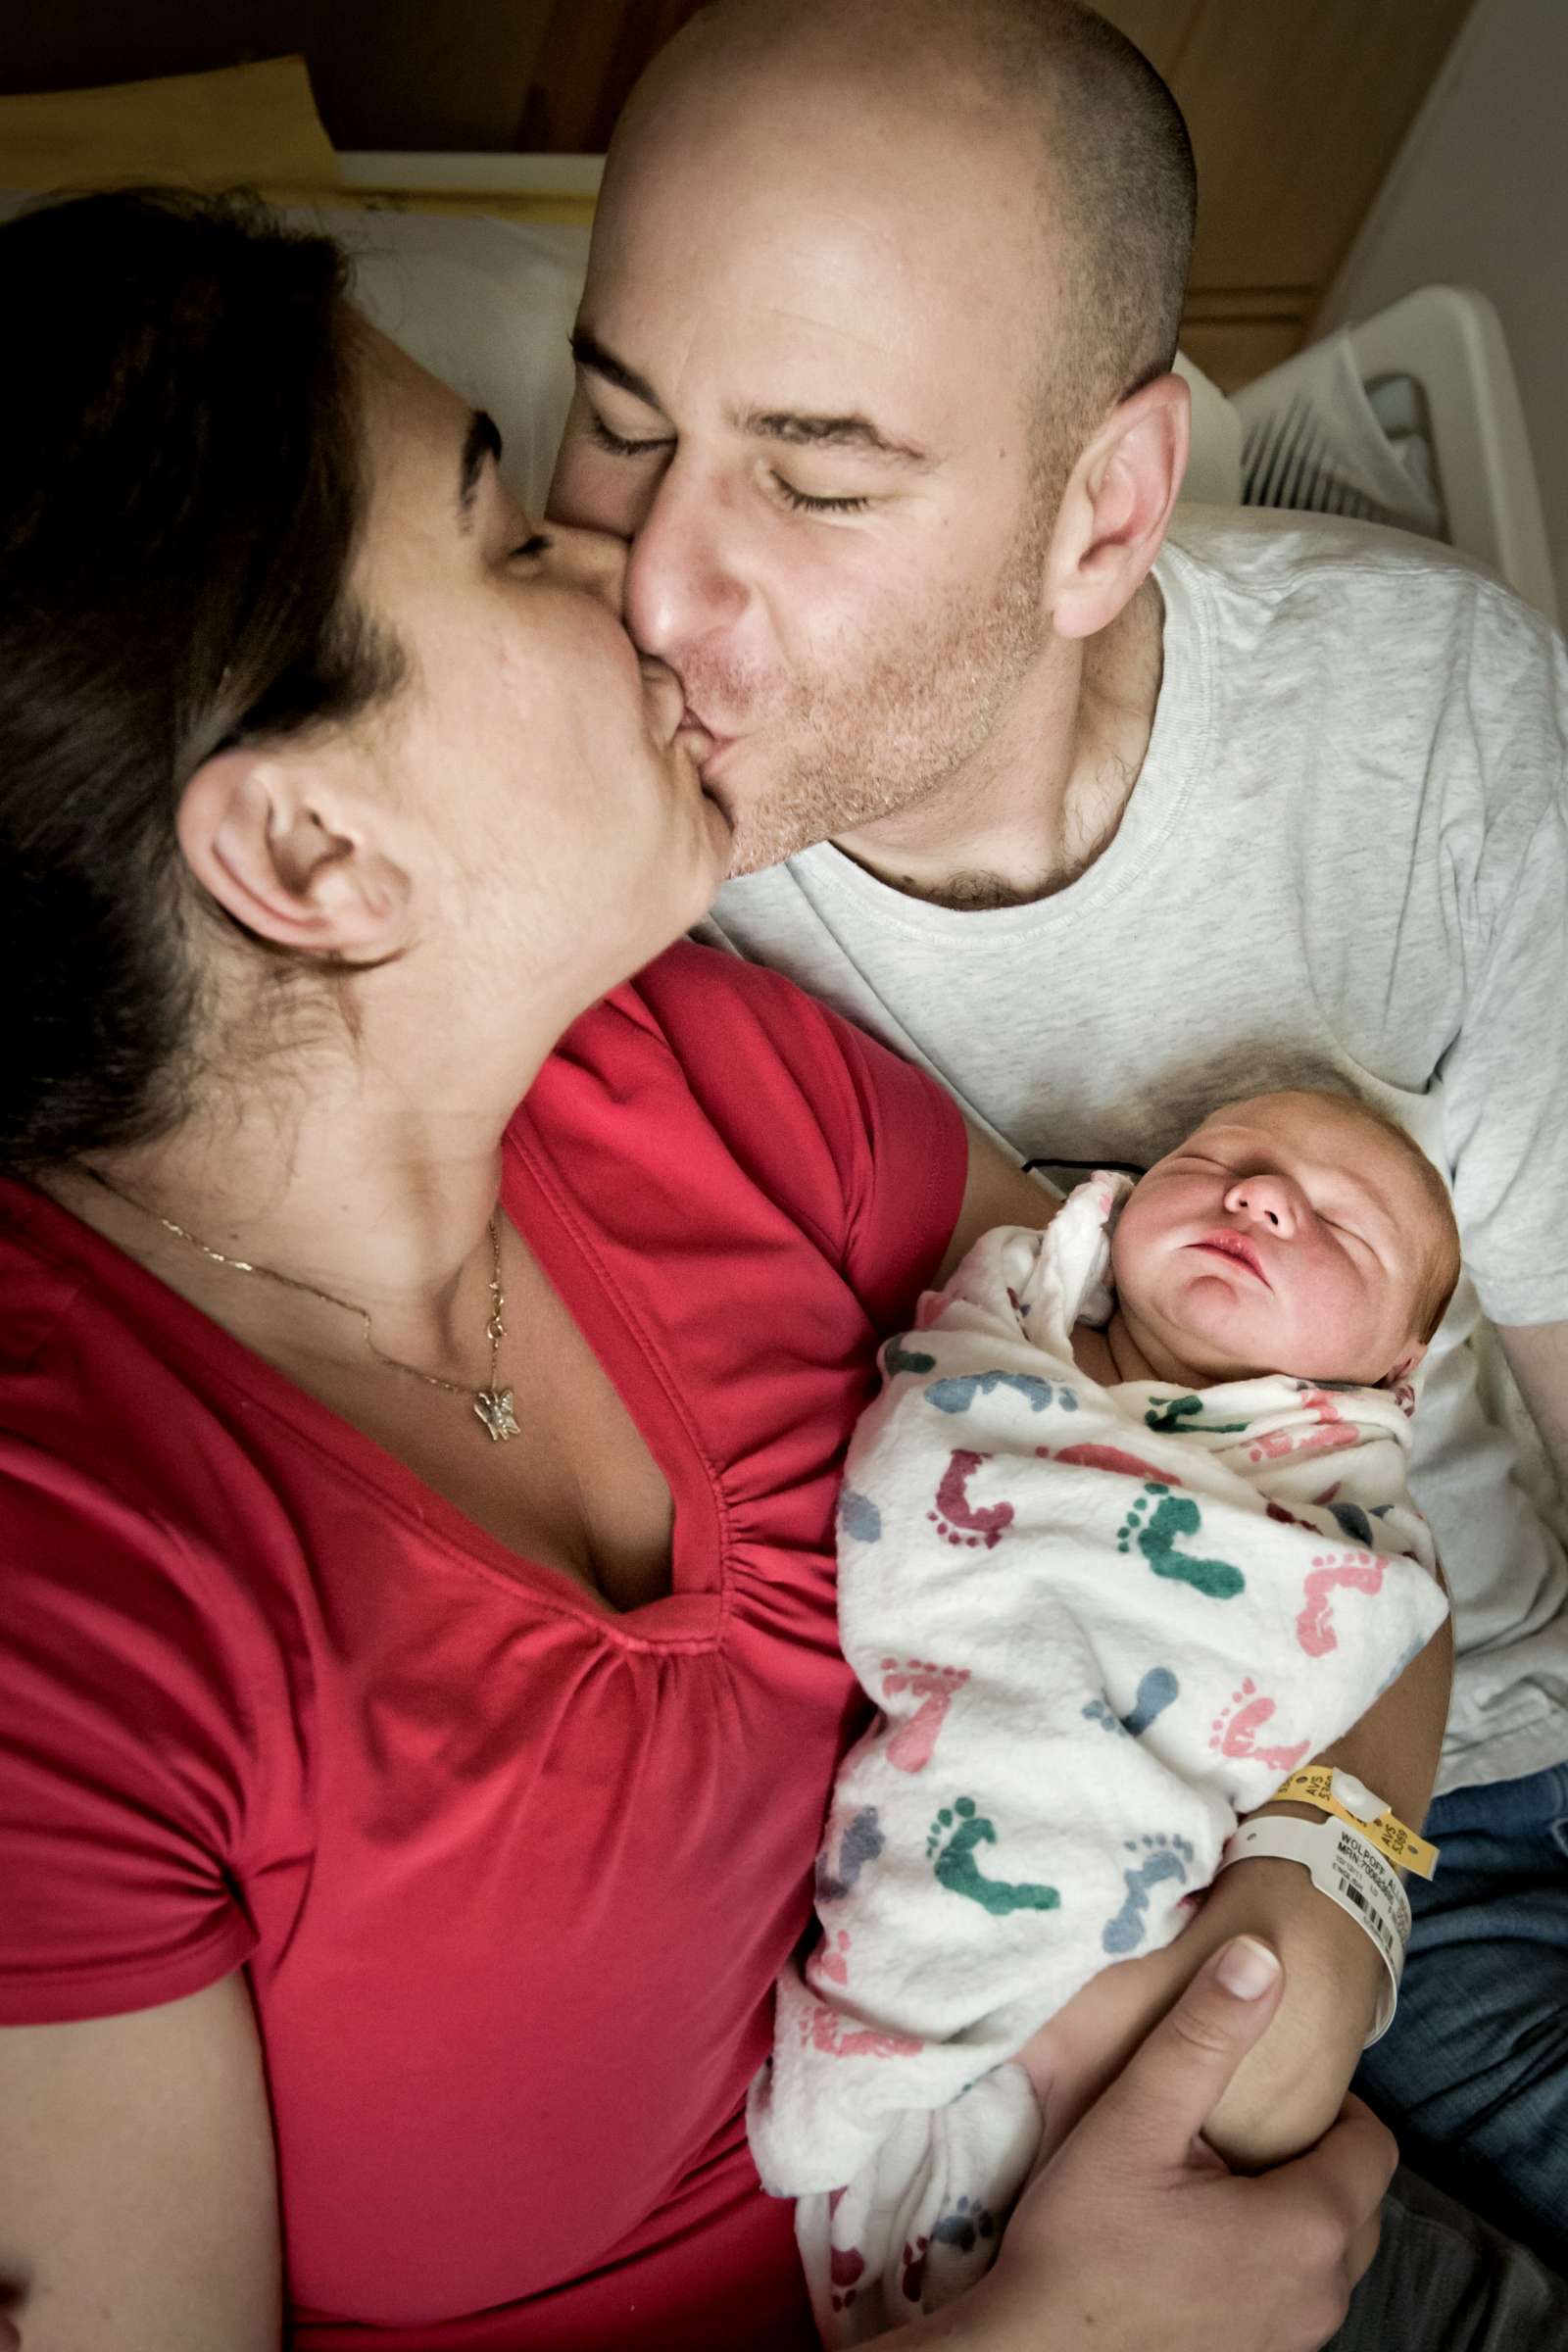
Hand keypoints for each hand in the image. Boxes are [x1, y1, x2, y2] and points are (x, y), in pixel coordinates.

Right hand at [970, 1938, 1395, 2351]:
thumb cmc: (1081, 2245)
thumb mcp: (1135, 2122)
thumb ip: (1203, 2037)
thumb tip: (1262, 1956)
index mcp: (1309, 2227)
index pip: (1375, 2146)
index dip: (1333, 2104)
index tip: (1268, 2085)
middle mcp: (1323, 2295)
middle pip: (1358, 2202)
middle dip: (1314, 2157)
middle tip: (1239, 2127)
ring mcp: (1295, 2342)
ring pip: (1328, 2256)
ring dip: (1293, 2213)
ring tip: (1216, 2182)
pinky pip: (1294, 2298)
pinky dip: (1269, 2263)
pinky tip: (1199, 2244)